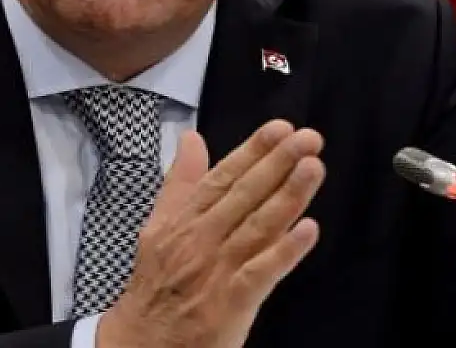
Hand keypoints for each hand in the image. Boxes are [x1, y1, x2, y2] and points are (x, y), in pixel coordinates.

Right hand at [97, 120, 324, 347]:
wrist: (141, 341)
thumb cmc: (155, 284)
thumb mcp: (158, 225)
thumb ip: (180, 182)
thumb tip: (191, 139)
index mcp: (184, 219)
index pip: (223, 177)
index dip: (253, 150)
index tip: (280, 129)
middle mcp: (200, 239)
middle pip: (244, 195)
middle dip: (278, 163)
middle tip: (308, 139)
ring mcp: (216, 270)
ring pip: (257, 227)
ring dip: (288, 196)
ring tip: (313, 169)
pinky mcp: (230, 303)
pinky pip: (261, 273)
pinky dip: (284, 251)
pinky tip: (308, 230)